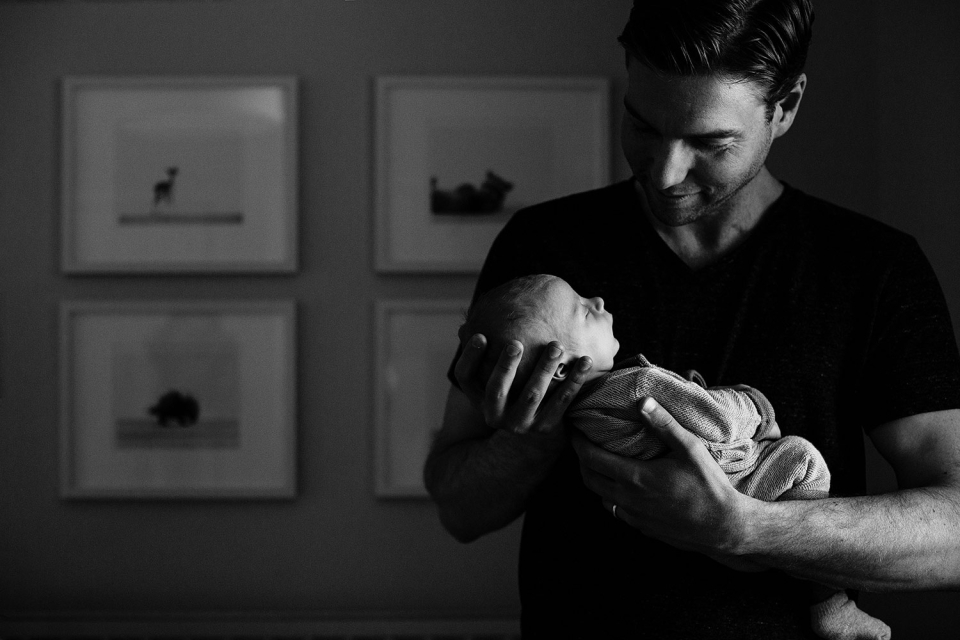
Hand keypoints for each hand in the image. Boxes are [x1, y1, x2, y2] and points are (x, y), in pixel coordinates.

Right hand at [454, 333, 592, 442]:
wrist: (532, 439)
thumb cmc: (512, 394)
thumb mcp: (493, 381)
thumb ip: (485, 356)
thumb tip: (464, 327)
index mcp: (479, 399)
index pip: (465, 377)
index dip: (470, 357)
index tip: (481, 335)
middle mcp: (495, 415)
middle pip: (496, 389)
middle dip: (506, 365)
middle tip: (515, 343)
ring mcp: (520, 424)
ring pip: (532, 395)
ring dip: (544, 368)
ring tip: (555, 346)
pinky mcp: (545, 428)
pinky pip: (561, 402)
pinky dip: (574, 381)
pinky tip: (584, 361)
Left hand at [572, 397, 765, 570]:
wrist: (724, 528)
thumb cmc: (709, 486)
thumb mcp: (690, 449)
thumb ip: (664, 424)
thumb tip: (642, 401)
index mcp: (635, 477)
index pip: (591, 458)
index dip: (577, 442)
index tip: (573, 428)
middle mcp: (628, 499)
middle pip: (588, 478)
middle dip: (580, 459)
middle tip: (581, 443)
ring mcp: (634, 517)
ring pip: (600, 497)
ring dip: (594, 479)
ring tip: (599, 462)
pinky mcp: (642, 527)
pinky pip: (616, 511)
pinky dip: (610, 496)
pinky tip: (621, 486)